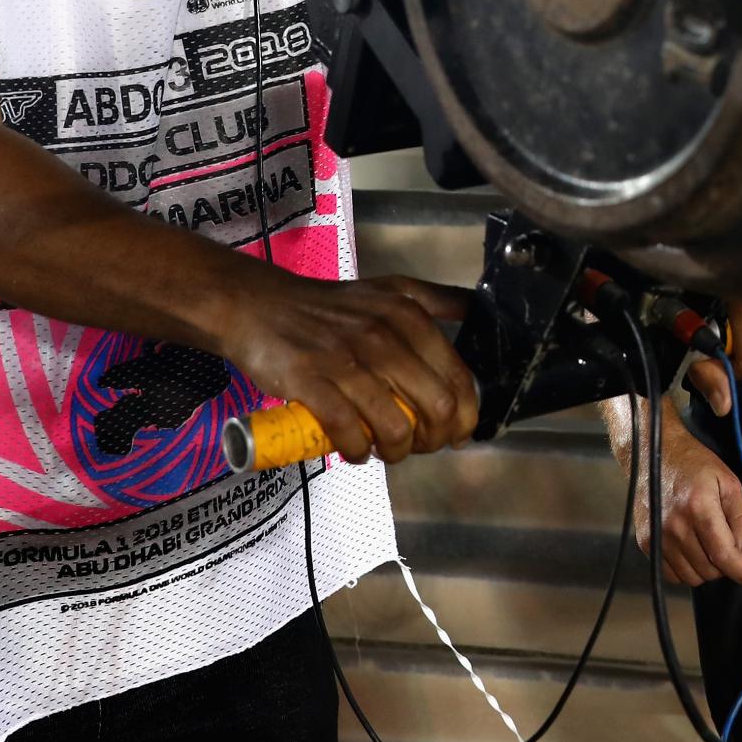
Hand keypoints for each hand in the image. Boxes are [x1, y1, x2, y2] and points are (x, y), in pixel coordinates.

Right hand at [214, 269, 480, 466]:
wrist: (259, 305)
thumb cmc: (330, 307)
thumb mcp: (391, 290)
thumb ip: (438, 300)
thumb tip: (481, 313)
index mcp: (410, 316)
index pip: (458, 378)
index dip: (464, 416)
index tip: (455, 433)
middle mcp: (384, 335)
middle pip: (436, 407)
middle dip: (434, 440)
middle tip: (419, 446)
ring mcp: (347, 359)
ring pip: (396, 426)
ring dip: (397, 451)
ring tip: (386, 450)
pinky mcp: (310, 381)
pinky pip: (348, 432)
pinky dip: (357, 452)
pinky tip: (355, 452)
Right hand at [616, 410, 741, 590]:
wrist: (655, 454)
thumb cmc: (696, 467)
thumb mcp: (730, 484)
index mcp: (699, 506)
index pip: (724, 555)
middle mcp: (675, 525)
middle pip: (710, 570)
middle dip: (727, 564)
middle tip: (728, 542)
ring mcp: (657, 536)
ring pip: (692, 577)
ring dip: (707, 569)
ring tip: (708, 543)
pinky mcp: (646, 542)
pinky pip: (673, 575)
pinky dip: (688, 569)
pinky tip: (692, 549)